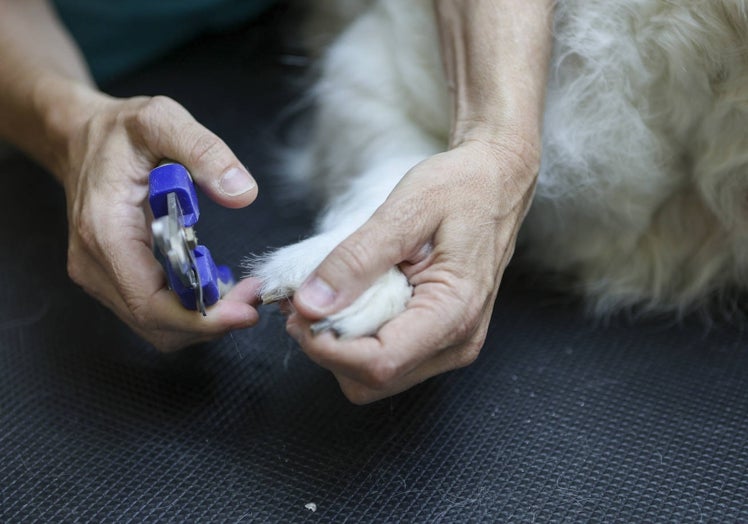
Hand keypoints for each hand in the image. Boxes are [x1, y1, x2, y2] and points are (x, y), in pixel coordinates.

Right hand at [59, 91, 260, 350]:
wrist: (78, 137)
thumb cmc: (118, 132)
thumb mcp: (162, 120)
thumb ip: (204, 151)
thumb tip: (242, 193)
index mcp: (104, 232)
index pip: (151, 303)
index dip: (201, 318)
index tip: (246, 310)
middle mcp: (95, 264)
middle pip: (156, 324)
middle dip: (211, 321)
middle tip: (253, 297)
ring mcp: (100, 276)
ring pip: (156, 327)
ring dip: (202, 319)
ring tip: (240, 291)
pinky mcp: (111, 278)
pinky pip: (153, 312)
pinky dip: (189, 310)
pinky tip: (214, 285)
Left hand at [286, 137, 538, 402]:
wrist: (495, 184)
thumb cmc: (460, 189)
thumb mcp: (405, 211)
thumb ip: (356, 260)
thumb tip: (310, 304)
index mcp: (454, 312)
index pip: (378, 363)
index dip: (326, 347)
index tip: (298, 309)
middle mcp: (456, 342)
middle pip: (371, 380)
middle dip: (326, 347)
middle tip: (304, 299)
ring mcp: (449, 345)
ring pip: (373, 378)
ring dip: (337, 345)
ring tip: (324, 296)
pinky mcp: (437, 339)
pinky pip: (385, 359)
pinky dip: (354, 338)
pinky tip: (345, 301)